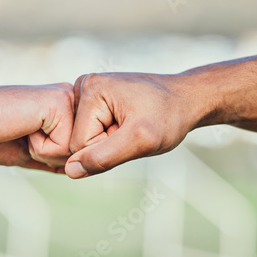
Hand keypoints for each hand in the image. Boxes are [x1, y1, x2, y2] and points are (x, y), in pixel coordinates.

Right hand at [0, 83, 73, 172]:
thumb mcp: (28, 152)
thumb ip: (53, 158)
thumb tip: (75, 170)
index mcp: (63, 106)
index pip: (76, 150)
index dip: (48, 157)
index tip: (22, 136)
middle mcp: (69, 98)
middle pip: (80, 151)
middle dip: (49, 156)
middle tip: (22, 134)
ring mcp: (67, 98)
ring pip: (75, 151)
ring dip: (44, 153)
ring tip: (23, 130)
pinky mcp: (60, 102)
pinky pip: (64, 148)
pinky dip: (40, 149)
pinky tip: (23, 128)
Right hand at [65, 73, 208, 178]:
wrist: (186, 99)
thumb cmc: (169, 115)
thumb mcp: (141, 141)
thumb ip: (104, 157)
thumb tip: (70, 171)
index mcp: (89, 89)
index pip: (77, 144)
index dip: (106, 149)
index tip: (131, 134)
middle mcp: (83, 86)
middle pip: (77, 140)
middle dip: (106, 144)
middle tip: (132, 131)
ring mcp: (88, 92)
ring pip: (84, 138)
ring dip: (108, 141)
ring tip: (130, 126)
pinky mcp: (94, 100)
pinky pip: (91, 131)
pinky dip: (110, 135)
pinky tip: (127, 124)